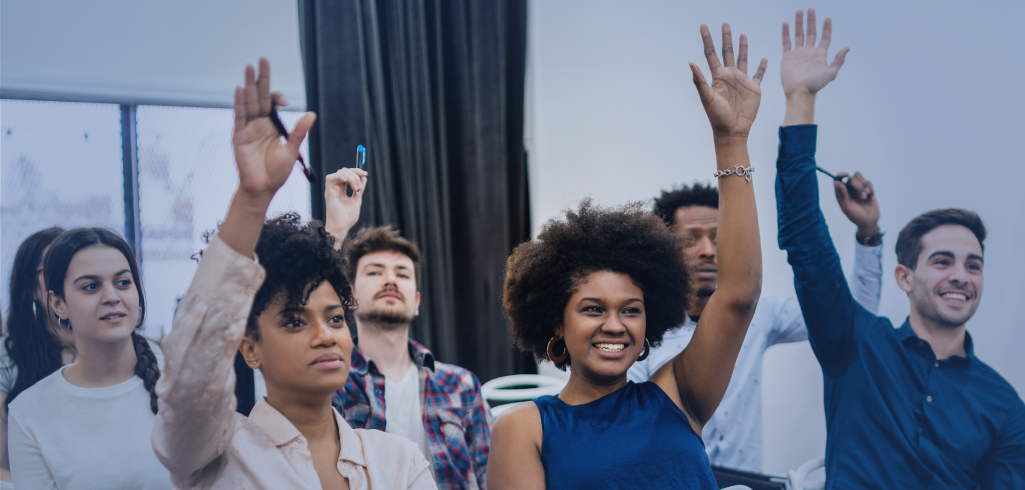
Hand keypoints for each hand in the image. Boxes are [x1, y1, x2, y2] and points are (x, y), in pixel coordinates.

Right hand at [231, 58, 316, 200]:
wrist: (262, 188)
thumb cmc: (277, 172)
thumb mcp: (292, 149)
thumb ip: (299, 131)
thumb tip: (311, 114)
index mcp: (272, 125)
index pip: (272, 103)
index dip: (277, 96)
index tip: (284, 102)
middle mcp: (259, 123)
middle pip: (259, 96)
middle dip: (261, 79)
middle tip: (262, 60)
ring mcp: (248, 128)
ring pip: (248, 102)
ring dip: (249, 85)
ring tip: (248, 68)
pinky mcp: (239, 135)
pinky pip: (239, 116)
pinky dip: (240, 103)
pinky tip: (241, 89)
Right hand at [324, 168, 367, 241]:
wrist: (342, 227)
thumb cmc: (348, 218)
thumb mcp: (357, 200)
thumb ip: (360, 189)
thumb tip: (364, 178)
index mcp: (342, 190)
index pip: (348, 174)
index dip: (356, 172)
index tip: (365, 174)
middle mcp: (336, 188)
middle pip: (344, 171)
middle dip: (355, 174)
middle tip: (360, 187)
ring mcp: (332, 190)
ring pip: (340, 173)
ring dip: (351, 178)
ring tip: (356, 189)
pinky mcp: (329, 192)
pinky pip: (330, 177)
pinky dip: (340, 176)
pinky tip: (347, 182)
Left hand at [690, 24, 767, 140]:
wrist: (732, 130)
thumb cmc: (717, 117)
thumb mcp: (707, 98)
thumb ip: (699, 80)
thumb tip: (690, 62)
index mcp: (718, 76)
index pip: (711, 53)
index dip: (707, 39)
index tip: (703, 25)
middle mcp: (729, 76)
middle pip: (727, 52)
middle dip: (726, 38)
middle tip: (725, 24)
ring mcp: (742, 81)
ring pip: (743, 59)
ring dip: (743, 47)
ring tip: (742, 35)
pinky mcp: (754, 89)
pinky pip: (759, 74)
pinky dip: (762, 67)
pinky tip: (763, 59)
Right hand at [781, 9, 848, 97]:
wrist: (799, 92)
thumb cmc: (815, 85)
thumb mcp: (831, 72)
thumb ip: (838, 60)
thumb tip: (847, 47)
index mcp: (820, 55)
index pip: (825, 38)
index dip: (826, 28)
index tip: (827, 18)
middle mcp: (809, 52)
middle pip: (811, 33)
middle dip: (811, 21)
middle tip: (810, 10)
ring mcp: (798, 53)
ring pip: (799, 34)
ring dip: (799, 23)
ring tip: (799, 12)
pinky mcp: (787, 56)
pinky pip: (786, 42)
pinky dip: (786, 33)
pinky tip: (786, 24)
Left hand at [833, 171, 879, 237]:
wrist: (869, 222)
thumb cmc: (856, 216)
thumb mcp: (847, 207)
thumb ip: (843, 194)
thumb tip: (837, 182)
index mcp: (840, 194)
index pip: (837, 179)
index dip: (840, 175)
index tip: (846, 174)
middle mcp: (848, 189)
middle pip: (851, 178)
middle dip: (858, 186)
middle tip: (863, 197)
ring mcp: (857, 188)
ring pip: (859, 177)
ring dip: (864, 187)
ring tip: (866, 197)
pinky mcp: (867, 189)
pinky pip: (868, 182)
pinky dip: (870, 189)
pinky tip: (870, 198)